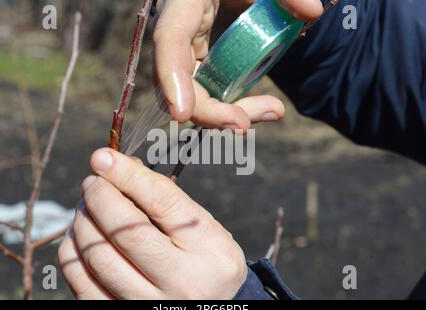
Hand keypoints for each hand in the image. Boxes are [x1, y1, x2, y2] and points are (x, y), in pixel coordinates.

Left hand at [58, 148, 246, 298]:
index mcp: (209, 248)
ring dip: (83, 222)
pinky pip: (81, 283)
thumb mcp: (202, 227)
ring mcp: (151, 305)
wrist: (211, 308)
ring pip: (98, 257)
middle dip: (99, 197)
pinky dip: (73, 253)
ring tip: (87, 209)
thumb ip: (165, 201)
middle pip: (125, 231)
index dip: (128, 175)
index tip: (103, 157)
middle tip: (93, 183)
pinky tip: (80, 238)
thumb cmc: (204, 259)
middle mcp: (184, 281)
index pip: (163, 202)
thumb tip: (115, 168)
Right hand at [153, 0, 322, 129]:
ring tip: (271, 111)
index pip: (169, 38)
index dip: (170, 76)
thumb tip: (312, 12)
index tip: (183, 114)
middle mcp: (179, 29)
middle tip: (244, 126)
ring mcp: (189, 48)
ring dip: (225, 113)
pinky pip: (209, 91)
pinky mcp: (202, 61)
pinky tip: (263, 107)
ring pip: (194, 92)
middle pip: (179, 79)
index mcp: (185, 2)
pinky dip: (232, 104)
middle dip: (208, 110)